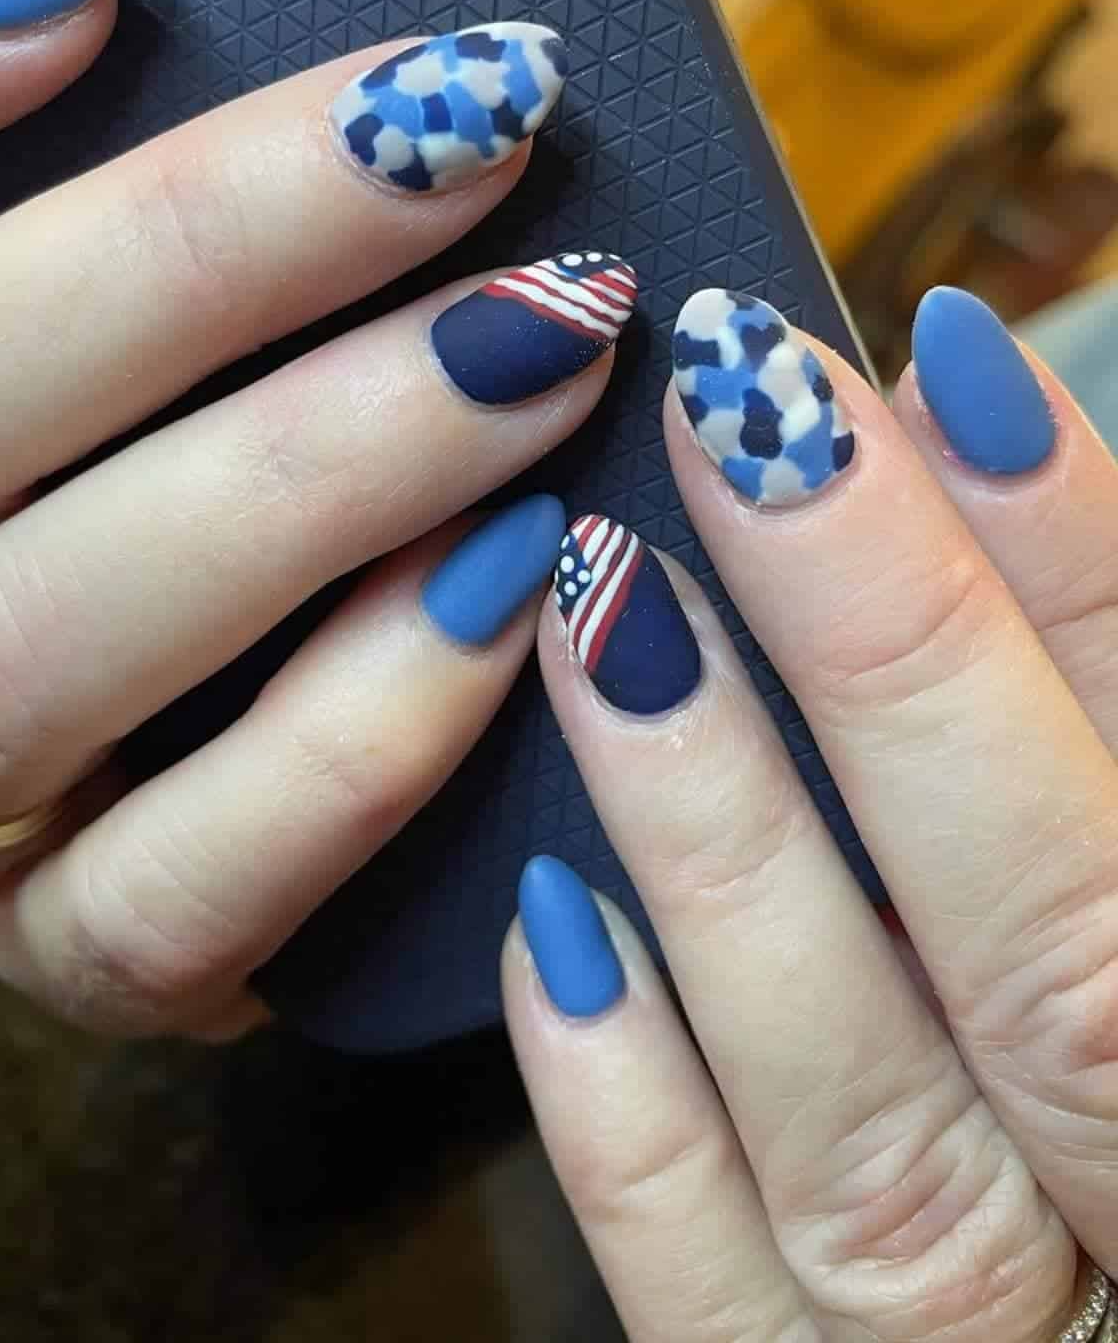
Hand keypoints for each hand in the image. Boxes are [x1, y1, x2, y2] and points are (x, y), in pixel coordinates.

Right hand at [0, 0, 636, 1038]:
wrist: (108, 737)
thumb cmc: (104, 467)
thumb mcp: (63, 310)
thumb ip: (57, 190)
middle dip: (201, 253)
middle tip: (462, 125)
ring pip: (42, 645)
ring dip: (315, 482)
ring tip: (542, 349)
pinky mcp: (61, 933)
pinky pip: (169, 889)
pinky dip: (345, 746)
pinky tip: (512, 599)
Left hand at [505, 286, 1117, 1339]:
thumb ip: (1096, 729)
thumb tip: (977, 464)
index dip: (1092, 573)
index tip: (951, 363)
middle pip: (1062, 953)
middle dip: (903, 660)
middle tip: (748, 411)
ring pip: (876, 1136)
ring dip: (734, 854)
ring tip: (606, 608)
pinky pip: (724, 1328)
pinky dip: (636, 1136)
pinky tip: (547, 928)